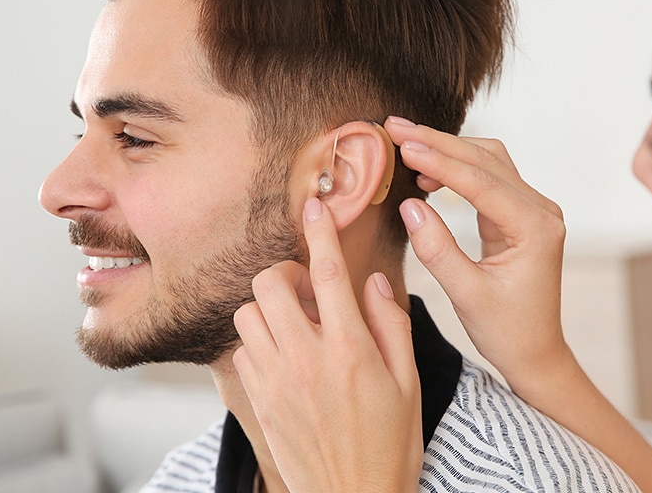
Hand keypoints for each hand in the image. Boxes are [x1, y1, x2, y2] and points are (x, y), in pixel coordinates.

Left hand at [233, 197, 422, 492]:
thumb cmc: (390, 445)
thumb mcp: (409, 382)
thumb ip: (391, 324)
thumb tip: (372, 281)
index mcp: (351, 351)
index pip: (330, 274)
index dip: (321, 232)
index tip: (315, 205)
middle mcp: (306, 360)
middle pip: (270, 284)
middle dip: (287, 273)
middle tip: (311, 290)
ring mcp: (275, 380)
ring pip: (248, 313)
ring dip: (270, 306)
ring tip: (297, 323)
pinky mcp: (258, 400)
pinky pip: (242, 348)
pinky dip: (259, 338)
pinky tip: (284, 352)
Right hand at [384, 116, 570, 382]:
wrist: (535, 352)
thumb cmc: (506, 331)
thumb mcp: (466, 295)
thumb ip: (438, 250)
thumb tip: (410, 206)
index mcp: (534, 228)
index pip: (480, 182)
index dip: (438, 160)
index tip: (402, 145)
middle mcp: (540, 211)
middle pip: (485, 160)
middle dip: (438, 142)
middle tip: (395, 126)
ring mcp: (533, 210)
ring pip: (487, 161)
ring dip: (447, 149)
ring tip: (405, 143)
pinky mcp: (520, 215)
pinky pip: (487, 178)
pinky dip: (456, 168)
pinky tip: (427, 173)